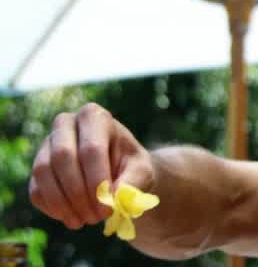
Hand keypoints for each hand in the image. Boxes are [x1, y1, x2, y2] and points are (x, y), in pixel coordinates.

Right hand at [29, 103, 155, 230]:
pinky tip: (73, 218)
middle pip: (63, 158)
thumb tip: (113, 200)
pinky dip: (53, 209)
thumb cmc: (131, 166)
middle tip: (96, 217)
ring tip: (85, 221)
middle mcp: (65, 124)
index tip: (108, 207)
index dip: (97, 181)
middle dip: (79, 192)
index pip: (91, 149)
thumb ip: (132, 183)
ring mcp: (47, 145)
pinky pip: (36, 190)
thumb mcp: (142, 172)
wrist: (118, 170)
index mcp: (95, 117)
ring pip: (44, 173)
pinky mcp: (36, 168)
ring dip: (64, 203)